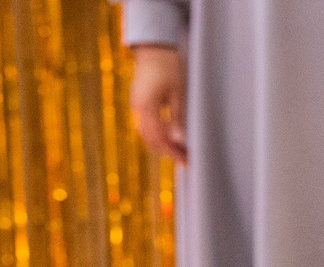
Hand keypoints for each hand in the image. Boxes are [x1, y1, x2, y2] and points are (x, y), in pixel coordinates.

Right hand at [129, 46, 187, 163]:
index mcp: (147, 106)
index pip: (159, 138)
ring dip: (163, 145)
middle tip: (186, 160)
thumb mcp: (178, 92)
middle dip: (169, 152)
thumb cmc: (169, 66)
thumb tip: (180, 140)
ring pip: (147, 135)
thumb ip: (178, 117)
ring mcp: (136, 107)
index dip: (173, 152)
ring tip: (180, 152)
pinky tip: (171, 137)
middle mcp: (138, 110)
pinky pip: (146, 126)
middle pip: (151, 141)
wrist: (154, 48)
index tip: (187, 160)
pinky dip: (158, 135)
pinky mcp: (138, 104)